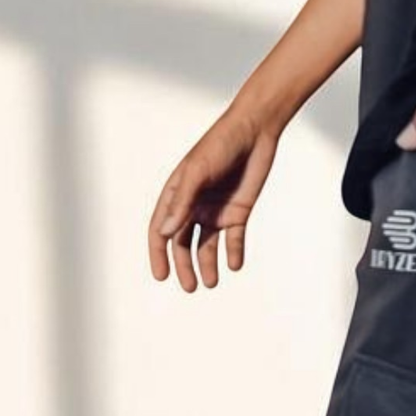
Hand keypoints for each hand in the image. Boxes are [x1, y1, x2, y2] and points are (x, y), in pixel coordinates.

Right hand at [148, 110, 278, 291]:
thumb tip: (166, 234)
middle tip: (190, 286)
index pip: (161, 230)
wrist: (256, 129)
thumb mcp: (197, 173)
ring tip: (210, 282)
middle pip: (183, 244)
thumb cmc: (221, 143)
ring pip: (207, 246)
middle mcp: (194, 205)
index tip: (161, 276)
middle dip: (184, 266)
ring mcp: (216, 210)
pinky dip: (233, 254)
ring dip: (207, 264)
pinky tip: (233, 265)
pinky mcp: (238, 212)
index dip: (159, 253)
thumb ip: (182, 203)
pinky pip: (233, 240)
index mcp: (177, 194)